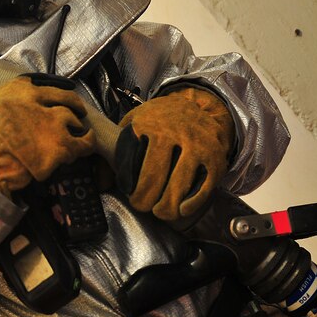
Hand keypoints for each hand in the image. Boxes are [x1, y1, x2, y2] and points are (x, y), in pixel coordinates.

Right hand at [0, 73, 95, 195]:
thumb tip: (1, 108)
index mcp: (20, 91)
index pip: (50, 88)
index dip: (63, 96)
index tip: (68, 101)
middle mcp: (40, 103)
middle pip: (68, 103)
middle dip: (75, 110)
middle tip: (78, 117)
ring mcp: (53, 125)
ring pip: (75, 123)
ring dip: (78, 131)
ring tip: (81, 138)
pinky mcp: (59, 148)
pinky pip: (79, 147)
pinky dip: (82, 148)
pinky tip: (81, 151)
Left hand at [115, 86, 234, 223]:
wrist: (195, 104)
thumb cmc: (157, 120)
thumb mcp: (132, 124)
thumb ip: (113, 150)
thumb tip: (101, 183)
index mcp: (150, 125)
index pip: (135, 163)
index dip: (132, 186)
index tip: (131, 195)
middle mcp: (175, 133)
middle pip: (156, 176)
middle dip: (146, 199)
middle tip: (142, 206)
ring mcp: (198, 145)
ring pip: (180, 184)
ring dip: (168, 205)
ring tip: (160, 212)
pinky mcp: (215, 157)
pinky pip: (205, 185)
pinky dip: (194, 202)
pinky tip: (182, 210)